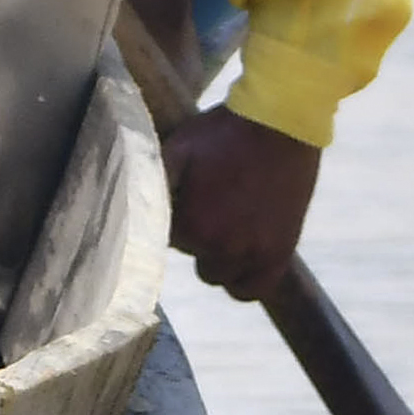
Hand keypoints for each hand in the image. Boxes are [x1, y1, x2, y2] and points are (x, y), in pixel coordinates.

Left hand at [162, 103, 325, 304]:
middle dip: (198, 237)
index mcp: (192, 226)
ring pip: (221, 277)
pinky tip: (242, 260)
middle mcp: (223, 247)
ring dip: (220, 257)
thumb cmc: (221, 135)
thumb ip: (153, 184)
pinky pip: (255, 289)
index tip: (189, 198)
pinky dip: (245, 281)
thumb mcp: (175, 151)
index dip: (178, 218)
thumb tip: (131, 211)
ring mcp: (257, 253)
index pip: (169, 241)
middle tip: (211, 208)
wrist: (279, 125)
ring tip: (228, 225)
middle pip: (196, 258)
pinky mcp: (282, 252)